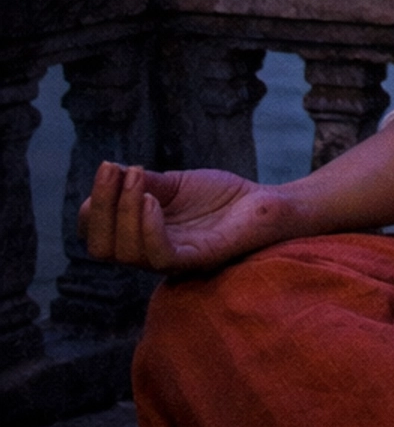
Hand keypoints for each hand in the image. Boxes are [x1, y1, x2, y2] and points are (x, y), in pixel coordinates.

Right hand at [80, 160, 287, 273]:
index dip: (93, 206)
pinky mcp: (198, 260)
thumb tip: (110, 173)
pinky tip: (152, 201)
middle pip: (101, 248)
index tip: (108, 167)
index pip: (97, 236)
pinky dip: (148, 228)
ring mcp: (173, 259)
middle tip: (113, 170)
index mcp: (140, 236)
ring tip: (136, 178)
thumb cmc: (221, 197)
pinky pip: (161, 256)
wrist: (266, 202)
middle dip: (100, 208)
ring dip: (123, 210)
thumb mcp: (174, 185)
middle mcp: (150, 252)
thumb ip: (143, 185)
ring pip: (126, 252)